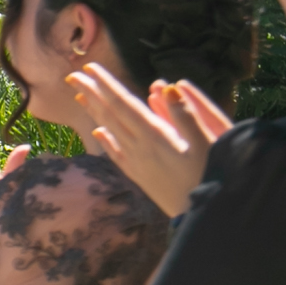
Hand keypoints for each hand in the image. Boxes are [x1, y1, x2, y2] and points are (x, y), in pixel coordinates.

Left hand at [70, 66, 232, 219]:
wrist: (205, 217)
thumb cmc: (212, 176)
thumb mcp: (207, 142)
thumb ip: (185, 114)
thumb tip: (167, 86)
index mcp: (154, 136)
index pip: (123, 103)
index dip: (106, 84)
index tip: (89, 67)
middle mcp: (139, 149)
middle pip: (110, 115)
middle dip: (92, 93)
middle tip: (72, 75)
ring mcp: (137, 164)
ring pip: (110, 132)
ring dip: (95, 112)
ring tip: (79, 96)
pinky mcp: (140, 177)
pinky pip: (116, 155)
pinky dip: (105, 141)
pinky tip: (97, 133)